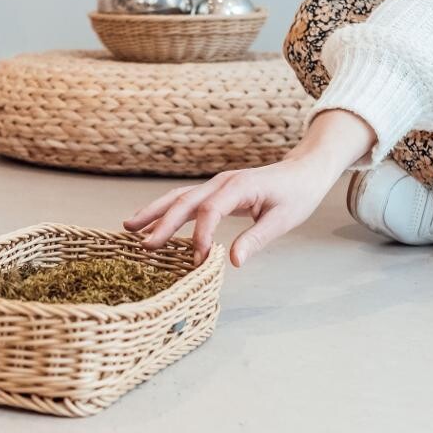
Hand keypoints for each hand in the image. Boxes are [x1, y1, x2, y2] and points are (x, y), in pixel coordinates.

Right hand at [123, 109, 377, 266]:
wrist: (303, 171)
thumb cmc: (296, 194)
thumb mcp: (284, 219)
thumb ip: (257, 239)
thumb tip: (234, 262)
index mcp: (238, 186)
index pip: (210, 210)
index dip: (200, 235)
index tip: (197, 258)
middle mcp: (221, 182)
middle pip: (184, 201)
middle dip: (162, 222)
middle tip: (143, 244)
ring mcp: (215, 185)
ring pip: (178, 197)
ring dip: (154, 212)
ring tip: (129, 227)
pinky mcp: (214, 192)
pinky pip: (185, 200)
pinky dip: (166, 212)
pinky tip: (151, 223)